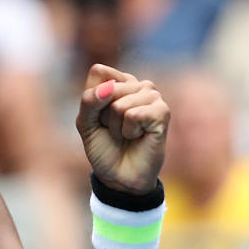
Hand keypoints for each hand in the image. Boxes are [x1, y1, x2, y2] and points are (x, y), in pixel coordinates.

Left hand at [75, 64, 169, 194]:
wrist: (118, 176)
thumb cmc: (104, 147)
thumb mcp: (85, 123)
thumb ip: (89, 100)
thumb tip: (109, 87)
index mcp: (120, 82)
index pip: (99, 72)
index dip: (93, 98)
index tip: (99, 117)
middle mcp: (139, 86)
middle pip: (109, 88)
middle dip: (103, 116)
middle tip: (114, 130)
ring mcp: (153, 97)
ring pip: (120, 104)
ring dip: (116, 126)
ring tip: (126, 135)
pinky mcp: (163, 112)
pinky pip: (134, 115)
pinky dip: (128, 131)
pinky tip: (137, 137)